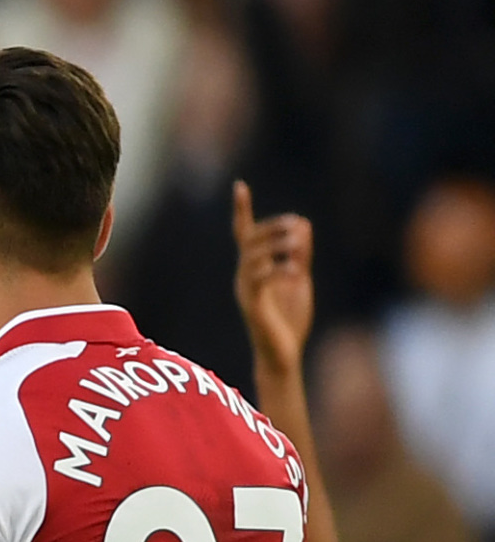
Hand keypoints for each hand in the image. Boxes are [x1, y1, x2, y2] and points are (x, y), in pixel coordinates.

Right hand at [231, 180, 313, 389]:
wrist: (283, 356)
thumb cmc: (289, 320)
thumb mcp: (300, 279)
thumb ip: (300, 254)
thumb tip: (301, 225)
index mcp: (253, 269)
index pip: (244, 234)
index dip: (241, 210)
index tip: (239, 185)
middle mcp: (244, 277)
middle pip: (249, 241)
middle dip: (271, 227)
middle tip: (295, 224)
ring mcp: (246, 291)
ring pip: (253, 257)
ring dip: (276, 245)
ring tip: (297, 243)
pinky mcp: (253, 306)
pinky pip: (260, 279)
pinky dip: (278, 269)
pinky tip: (294, 270)